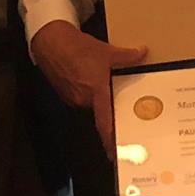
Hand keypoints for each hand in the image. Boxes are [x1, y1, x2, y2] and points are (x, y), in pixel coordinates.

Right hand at [30, 21, 146, 151]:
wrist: (51, 42)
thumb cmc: (78, 48)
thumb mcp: (107, 51)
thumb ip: (127, 56)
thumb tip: (142, 53)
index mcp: (96, 92)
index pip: (105, 123)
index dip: (110, 140)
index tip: (116, 153)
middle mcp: (84, 99)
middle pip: (101, 111)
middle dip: (110, 109)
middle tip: (124, 105)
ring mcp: (73, 97)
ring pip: (92, 103)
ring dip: (99, 98)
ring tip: (105, 85)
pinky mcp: (66, 92)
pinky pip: (82, 97)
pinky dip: (89, 91)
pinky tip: (91, 78)